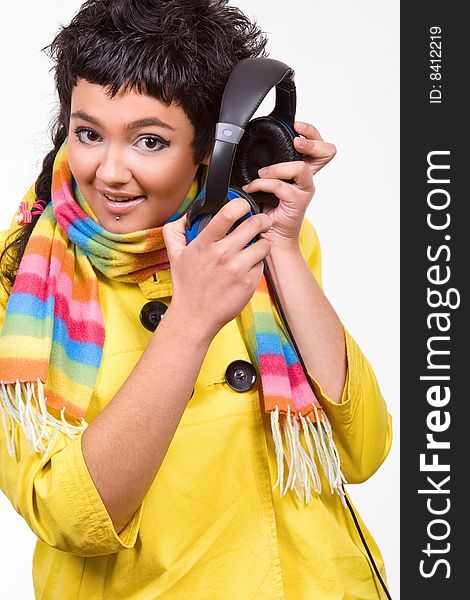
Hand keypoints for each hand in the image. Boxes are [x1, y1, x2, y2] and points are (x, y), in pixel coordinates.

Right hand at [162, 199, 271, 336]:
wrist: (194, 316)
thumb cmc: (186, 286)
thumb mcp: (174, 255)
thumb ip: (176, 230)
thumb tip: (187, 214)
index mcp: (205, 244)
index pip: (228, 214)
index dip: (241, 204)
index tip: (243, 206)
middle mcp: (223, 255)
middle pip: (254, 224)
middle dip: (261, 219)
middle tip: (261, 222)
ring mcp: (238, 269)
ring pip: (264, 243)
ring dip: (262, 242)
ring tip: (255, 246)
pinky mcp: (249, 283)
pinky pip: (262, 263)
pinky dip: (257, 263)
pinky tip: (247, 266)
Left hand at [241, 121, 336, 249]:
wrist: (270, 236)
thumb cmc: (268, 210)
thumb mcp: (267, 182)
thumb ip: (268, 167)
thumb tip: (249, 147)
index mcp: (301, 172)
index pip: (319, 147)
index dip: (312, 133)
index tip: (297, 126)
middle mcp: (307, 180)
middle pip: (326, 152)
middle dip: (311, 141)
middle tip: (296, 140)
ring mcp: (304, 191)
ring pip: (301, 167)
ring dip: (278, 168)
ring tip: (263, 174)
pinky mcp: (297, 202)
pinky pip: (280, 186)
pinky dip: (263, 185)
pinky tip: (253, 188)